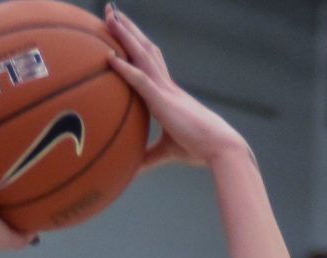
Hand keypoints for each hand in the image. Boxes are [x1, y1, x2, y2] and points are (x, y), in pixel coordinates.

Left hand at [104, 6, 248, 170]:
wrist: (217, 147)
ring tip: (109, 16)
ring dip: (124, 35)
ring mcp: (164, 90)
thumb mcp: (164, 153)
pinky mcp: (163, 101)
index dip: (134, 45)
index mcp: (166, 93)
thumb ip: (146, 158)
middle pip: (143, 48)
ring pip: (142, 54)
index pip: (148, 62)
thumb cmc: (196, 149)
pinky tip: (109, 57)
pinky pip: (140, 80)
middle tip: (110, 11)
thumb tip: (128, 173)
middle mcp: (165, 84)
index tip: (121, 31)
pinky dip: (125, 68)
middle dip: (127, 29)